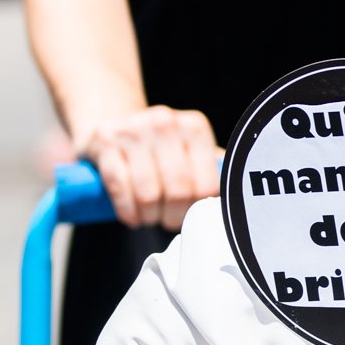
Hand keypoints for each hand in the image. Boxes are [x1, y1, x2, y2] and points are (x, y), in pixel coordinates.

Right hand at [76, 103, 219, 227]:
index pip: (207, 185)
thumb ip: (213, 172)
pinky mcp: (104, 141)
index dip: (198, 210)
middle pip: (179, 191)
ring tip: (148, 218)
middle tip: (167, 221)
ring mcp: (133, 130)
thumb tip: (240, 203)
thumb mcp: (188, 152)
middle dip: (173, 217)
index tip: (191, 217)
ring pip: (149, 193)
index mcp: (194, 127)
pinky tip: (131, 217)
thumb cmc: (157, 149)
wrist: (110, 123)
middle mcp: (165, 123)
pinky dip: (127, 210)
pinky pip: (119, 186)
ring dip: (149, 217)